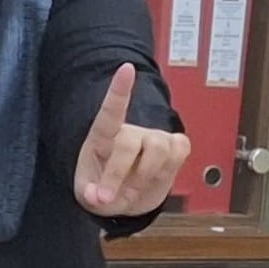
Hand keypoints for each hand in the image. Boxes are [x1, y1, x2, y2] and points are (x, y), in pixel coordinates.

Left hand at [76, 64, 192, 216]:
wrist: (124, 199)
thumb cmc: (102, 189)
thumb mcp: (87, 196)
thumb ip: (89, 195)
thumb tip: (97, 197)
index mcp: (102, 136)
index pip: (111, 110)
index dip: (119, 89)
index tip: (126, 68)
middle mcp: (129, 131)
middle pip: (129, 142)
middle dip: (117, 173)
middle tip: (108, 199)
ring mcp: (154, 137)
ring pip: (159, 149)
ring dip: (145, 176)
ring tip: (134, 189)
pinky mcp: (175, 146)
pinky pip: (181, 150)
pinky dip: (170, 168)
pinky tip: (157, 175)